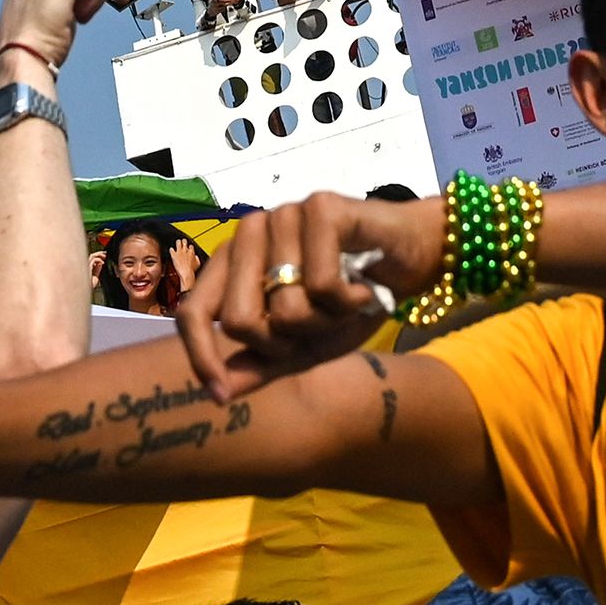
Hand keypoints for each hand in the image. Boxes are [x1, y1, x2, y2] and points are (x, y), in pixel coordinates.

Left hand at [176, 191, 441, 399]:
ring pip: (286, 310)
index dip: (201, 357)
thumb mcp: (305, 345)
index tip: (219, 396)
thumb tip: (219, 393)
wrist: (412, 260)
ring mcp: (283, 216)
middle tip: (317, 327)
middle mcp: (250, 232)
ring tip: (345, 302)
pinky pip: (322, 286)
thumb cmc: (351, 300)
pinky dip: (350, 302)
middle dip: (284, 344)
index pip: (193, 310)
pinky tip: (363, 289)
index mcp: (234, 261)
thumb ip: (262, 363)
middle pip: (239, 320)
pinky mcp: (320, 209)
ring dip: (325, 323)